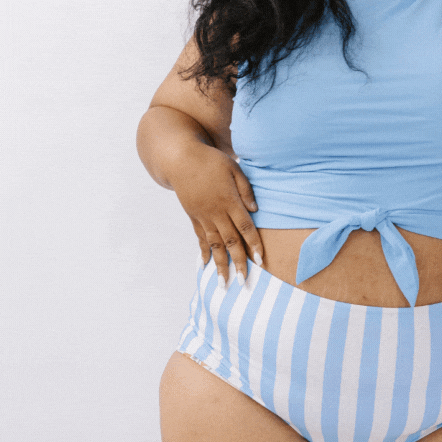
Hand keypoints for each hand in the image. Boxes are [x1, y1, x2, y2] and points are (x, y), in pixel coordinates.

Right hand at [169, 142, 263, 287]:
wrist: (181, 158)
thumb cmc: (211, 161)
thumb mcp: (234, 169)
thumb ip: (246, 190)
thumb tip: (255, 209)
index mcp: (229, 201)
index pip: (245, 227)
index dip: (254, 245)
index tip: (261, 261)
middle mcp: (216, 212)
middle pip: (230, 241)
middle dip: (238, 262)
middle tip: (243, 282)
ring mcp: (203, 216)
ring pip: (214, 244)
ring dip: (220, 264)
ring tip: (224, 282)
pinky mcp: (193, 216)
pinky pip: (200, 237)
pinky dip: (204, 252)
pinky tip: (206, 265)